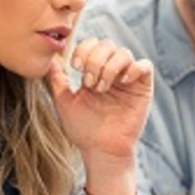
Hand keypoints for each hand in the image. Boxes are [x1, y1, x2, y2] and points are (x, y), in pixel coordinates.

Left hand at [45, 37, 153, 163]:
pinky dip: (133, 68)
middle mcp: (112, 72)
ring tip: (101, 88)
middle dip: (95, 60)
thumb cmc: (83, 130)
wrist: (100, 150)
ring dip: (109, 66)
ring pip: (124, 52)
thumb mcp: (64, 101)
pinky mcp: (143, 88)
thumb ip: (57, 80)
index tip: (75, 66)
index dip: (84, 49)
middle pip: (107, 44)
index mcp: (94, 72)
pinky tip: (121, 82)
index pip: (92, 45)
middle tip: (88, 82)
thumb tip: (49, 60)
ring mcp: (128, 79)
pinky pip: (145, 65)